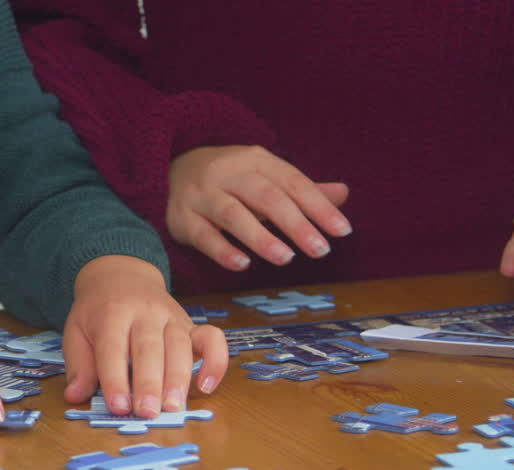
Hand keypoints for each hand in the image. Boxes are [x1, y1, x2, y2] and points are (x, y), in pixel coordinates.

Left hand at [62, 255, 228, 416]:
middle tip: (148, 412)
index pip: (113, 348)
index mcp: (111, 313)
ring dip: (178, 379)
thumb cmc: (97, 312)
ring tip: (172, 408)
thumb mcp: (76, 331)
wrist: (121, 275)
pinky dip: (215, 362)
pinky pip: (212, 339)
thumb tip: (75, 395)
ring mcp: (172, 317)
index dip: (115, 378)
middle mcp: (145, 312)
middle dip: (149, 382)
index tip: (118, 406)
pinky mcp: (192, 325)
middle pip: (149, 348)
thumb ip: (78, 364)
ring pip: (179, 346)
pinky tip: (206, 386)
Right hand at [167, 145, 350, 269]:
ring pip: (232, 214)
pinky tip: (242, 264)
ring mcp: (202, 195)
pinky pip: (202, 235)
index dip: (318, 206)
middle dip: (295, 224)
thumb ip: (301, 189)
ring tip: (286, 258)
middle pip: (265, 197)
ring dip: (260, 237)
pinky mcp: (181, 218)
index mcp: (255, 160)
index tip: (342, 230)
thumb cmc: (229, 179)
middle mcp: (228, 174)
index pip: (292, 182)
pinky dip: (222, 250)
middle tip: (320, 250)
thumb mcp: (264, 175)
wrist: (169, 170)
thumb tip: (343, 194)